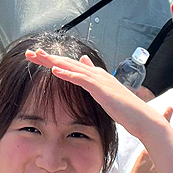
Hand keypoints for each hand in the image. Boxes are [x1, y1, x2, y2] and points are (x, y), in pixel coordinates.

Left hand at [25, 50, 172, 142]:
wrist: (142, 119)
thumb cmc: (125, 110)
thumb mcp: (106, 92)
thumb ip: (94, 77)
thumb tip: (84, 61)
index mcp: (96, 75)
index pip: (71, 65)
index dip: (53, 60)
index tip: (37, 58)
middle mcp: (97, 74)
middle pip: (68, 62)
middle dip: (48, 57)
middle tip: (30, 53)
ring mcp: (100, 80)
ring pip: (72, 67)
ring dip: (54, 61)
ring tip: (38, 56)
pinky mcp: (102, 88)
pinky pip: (81, 79)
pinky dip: (68, 73)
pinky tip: (55, 70)